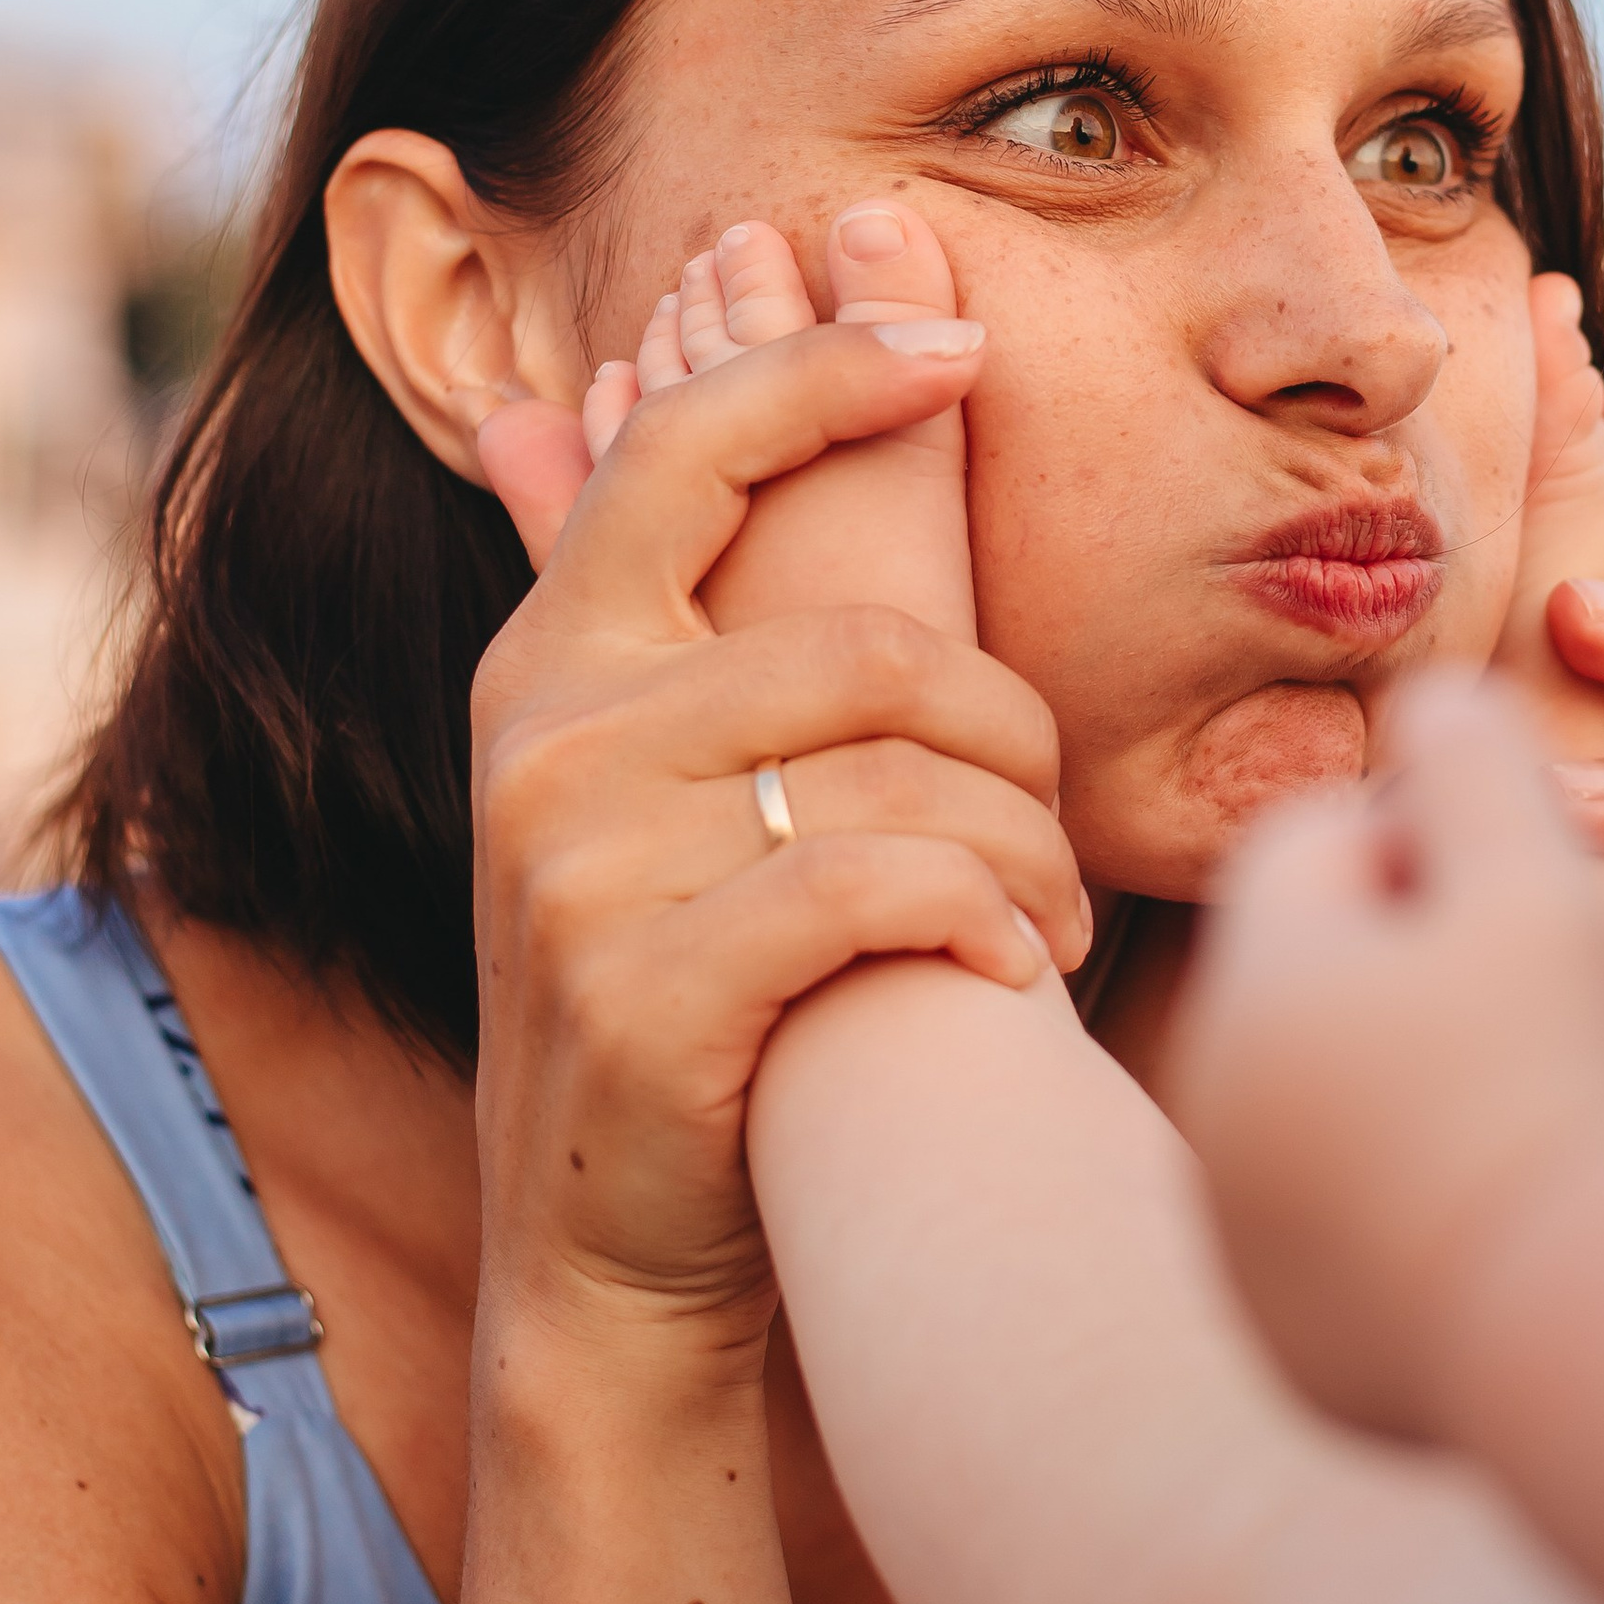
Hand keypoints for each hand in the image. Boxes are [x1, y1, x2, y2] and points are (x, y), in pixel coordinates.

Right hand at [469, 319, 1085, 1356]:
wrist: (604, 1253)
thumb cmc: (682, 986)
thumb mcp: (622, 783)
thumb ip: (615, 596)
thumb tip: (551, 395)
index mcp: (551, 660)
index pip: (689, 448)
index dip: (826, 373)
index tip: (960, 350)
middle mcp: (547, 743)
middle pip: (860, 643)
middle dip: (1009, 728)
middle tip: (1055, 805)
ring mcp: (582, 869)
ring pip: (896, 773)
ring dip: (1023, 847)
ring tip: (1051, 911)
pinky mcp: (645, 992)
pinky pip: (875, 888)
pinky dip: (981, 915)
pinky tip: (1011, 961)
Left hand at [1168, 676, 1603, 1442]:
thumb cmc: (1567, 1077)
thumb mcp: (1532, 870)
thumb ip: (1471, 752)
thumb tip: (1431, 700)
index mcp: (1252, 984)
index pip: (1319, 844)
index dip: (1442, 831)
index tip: (1548, 870)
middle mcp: (1219, 1118)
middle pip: (1327, 973)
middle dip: (1440, 946)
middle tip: (1555, 979)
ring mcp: (1250, 1251)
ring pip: (1348, 1106)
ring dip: (1444, 1066)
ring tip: (1551, 1085)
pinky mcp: (1305, 1357)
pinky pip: (1365, 1238)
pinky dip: (1438, 1200)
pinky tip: (1530, 1197)